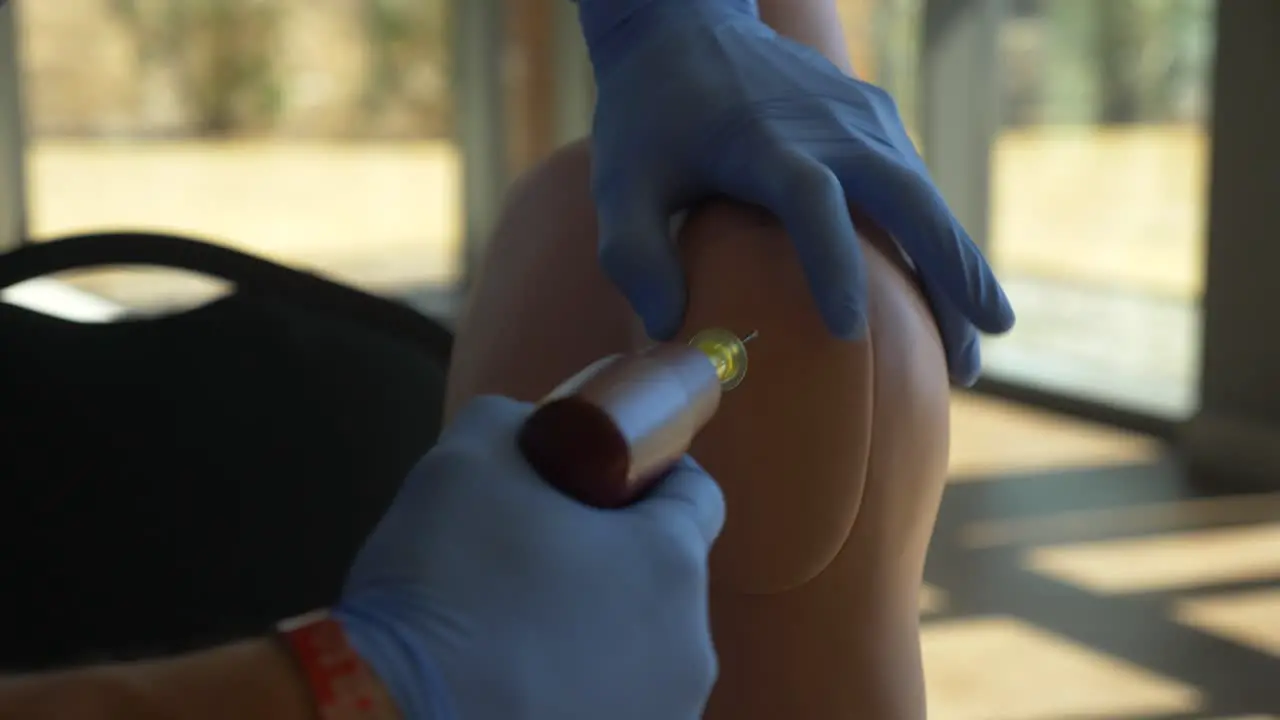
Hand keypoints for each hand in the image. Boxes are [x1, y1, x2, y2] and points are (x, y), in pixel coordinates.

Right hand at [334, 395, 724, 719]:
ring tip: (509, 630)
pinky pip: (609, 705)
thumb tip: (534, 433)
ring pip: (637, 651)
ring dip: (593, 630)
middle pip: (663, 577)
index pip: (695, 493)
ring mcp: (662, 717)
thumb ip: (517, 424)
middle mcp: (689, 650)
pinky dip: (573, 690)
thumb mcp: (468, 458)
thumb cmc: (443, 583)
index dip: (645, 471)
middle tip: (531, 553)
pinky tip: (510, 684)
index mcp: (672, 565)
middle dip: (610, 556)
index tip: (594, 475)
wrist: (390, 716)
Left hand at [579, 0, 1014, 384]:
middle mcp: (829, 126)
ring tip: (979, 341)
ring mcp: (861, 117)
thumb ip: (635, 256)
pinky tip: (945, 291)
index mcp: (765, 141)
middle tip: (979, 349)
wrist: (686, 25)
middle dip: (950, 273)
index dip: (831, 263)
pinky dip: (937, 237)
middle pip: (908, 197)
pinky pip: (914, 183)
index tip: (848, 329)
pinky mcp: (874, 118)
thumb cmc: (650, 116)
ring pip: (926, 196)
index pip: (811, 202)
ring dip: (958, 265)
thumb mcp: (621, 182)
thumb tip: (673, 333)